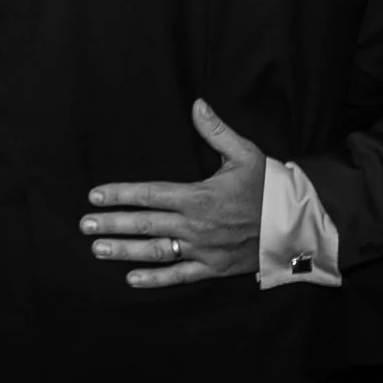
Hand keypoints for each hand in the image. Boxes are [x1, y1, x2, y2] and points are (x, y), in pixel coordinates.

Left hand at [80, 100, 264, 287]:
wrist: (298, 225)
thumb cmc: (268, 187)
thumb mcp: (245, 154)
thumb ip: (216, 131)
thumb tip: (197, 104)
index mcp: (199, 196)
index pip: (150, 194)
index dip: (121, 194)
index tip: (95, 195)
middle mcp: (196, 225)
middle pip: (146, 224)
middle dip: (112, 224)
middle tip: (84, 225)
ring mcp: (204, 249)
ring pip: (157, 251)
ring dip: (125, 251)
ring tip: (97, 249)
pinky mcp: (214, 268)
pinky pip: (180, 275)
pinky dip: (156, 279)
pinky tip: (131, 278)